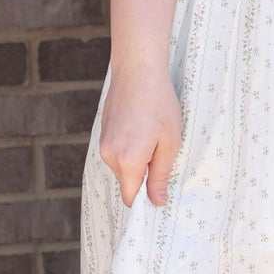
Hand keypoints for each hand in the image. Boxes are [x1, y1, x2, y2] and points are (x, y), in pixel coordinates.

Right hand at [98, 60, 182, 208]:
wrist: (137, 71)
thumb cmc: (160, 104)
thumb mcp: (170, 142)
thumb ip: (160, 175)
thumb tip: (157, 202)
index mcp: (128, 160)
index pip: (132, 198)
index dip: (146, 200)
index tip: (161, 196)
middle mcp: (110, 156)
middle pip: (127, 183)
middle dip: (144, 178)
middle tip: (163, 156)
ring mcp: (103, 145)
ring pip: (122, 168)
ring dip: (138, 162)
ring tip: (153, 138)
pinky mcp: (102, 135)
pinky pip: (117, 154)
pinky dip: (130, 151)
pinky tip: (143, 131)